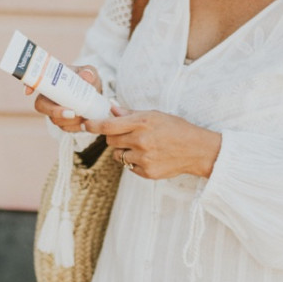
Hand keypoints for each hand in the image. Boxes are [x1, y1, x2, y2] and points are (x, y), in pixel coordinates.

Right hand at [26, 65, 101, 132]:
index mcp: (52, 81)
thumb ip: (88, 72)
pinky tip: (84, 122)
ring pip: (54, 119)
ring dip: (68, 120)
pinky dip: (75, 127)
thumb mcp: (89, 72)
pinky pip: (64, 128)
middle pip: (41, 106)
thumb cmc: (87, 79)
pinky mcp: (62, 122)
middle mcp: (49, 97)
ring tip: (84, 115)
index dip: (28, 86)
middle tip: (72, 112)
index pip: (34, 82)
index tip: (28, 91)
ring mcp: (54, 110)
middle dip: (54, 111)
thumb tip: (86, 76)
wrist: (96, 94)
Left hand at [85, 108, 220, 179]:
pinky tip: (149, 156)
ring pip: (118, 155)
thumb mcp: (155, 115)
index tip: (85, 124)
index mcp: (142, 122)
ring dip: (123, 150)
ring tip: (140, 146)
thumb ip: (131, 113)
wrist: (196, 150)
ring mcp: (143, 158)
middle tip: (127, 135)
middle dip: (114, 137)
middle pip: (110, 140)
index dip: (94, 125)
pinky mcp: (147, 172)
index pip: (109, 125)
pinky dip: (134, 161)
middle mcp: (141, 140)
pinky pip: (129, 166)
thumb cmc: (176, 128)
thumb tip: (112, 109)